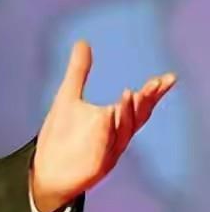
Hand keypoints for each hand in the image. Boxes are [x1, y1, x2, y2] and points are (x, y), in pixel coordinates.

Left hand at [30, 41, 175, 211]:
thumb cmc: (60, 135)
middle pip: (136, 118)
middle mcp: (115, 137)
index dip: (153, 93)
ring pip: (122, 132)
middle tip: (156, 83)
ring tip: (130, 92)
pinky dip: (107, 132)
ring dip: (127, 113)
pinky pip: (103, 148)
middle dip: (147, 101)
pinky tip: (107, 115)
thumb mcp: (67, 97)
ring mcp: (106, 152)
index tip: (167, 78)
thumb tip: (83, 42)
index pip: (138, 106)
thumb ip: (78, 71)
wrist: (44, 169)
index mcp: (113, 122)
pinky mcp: (94, 166)